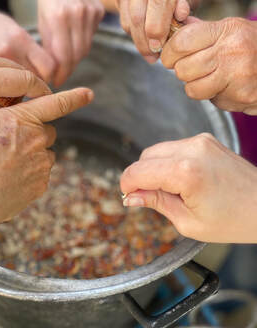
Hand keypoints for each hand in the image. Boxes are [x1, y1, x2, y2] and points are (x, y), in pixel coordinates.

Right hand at [0, 87, 93, 227]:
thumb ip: (6, 126)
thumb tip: (17, 136)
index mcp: (19, 118)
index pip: (55, 104)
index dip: (74, 98)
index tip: (88, 94)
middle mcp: (36, 138)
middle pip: (47, 133)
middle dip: (35, 138)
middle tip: (11, 150)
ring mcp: (41, 163)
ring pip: (43, 157)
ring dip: (31, 160)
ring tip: (2, 171)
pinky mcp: (41, 185)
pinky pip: (39, 177)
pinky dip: (27, 180)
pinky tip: (5, 185)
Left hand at [38, 0, 103, 85]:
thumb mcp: (42, 18)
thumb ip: (48, 43)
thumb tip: (52, 69)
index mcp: (58, 17)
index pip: (63, 56)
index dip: (60, 73)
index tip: (55, 82)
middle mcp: (76, 15)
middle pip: (78, 55)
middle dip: (68, 69)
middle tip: (60, 76)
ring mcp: (90, 13)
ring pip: (86, 47)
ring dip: (76, 58)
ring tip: (65, 62)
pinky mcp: (99, 11)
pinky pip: (92, 35)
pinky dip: (83, 41)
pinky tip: (74, 37)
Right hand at [116, 0, 203, 62]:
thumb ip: (188, 3)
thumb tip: (180, 17)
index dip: (158, 26)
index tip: (160, 46)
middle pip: (139, 11)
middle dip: (145, 39)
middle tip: (154, 56)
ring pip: (128, 17)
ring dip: (138, 40)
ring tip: (149, 53)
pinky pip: (123, 18)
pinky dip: (132, 34)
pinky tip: (143, 41)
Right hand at [120, 133, 256, 242]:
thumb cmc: (234, 220)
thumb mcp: (188, 222)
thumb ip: (155, 203)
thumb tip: (131, 196)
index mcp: (185, 172)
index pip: (139, 171)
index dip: (127, 184)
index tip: (127, 195)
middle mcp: (191, 149)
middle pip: (146, 157)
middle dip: (141, 176)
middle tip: (149, 197)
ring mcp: (200, 141)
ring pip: (158, 150)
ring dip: (155, 167)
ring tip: (170, 190)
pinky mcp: (205, 139)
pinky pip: (175, 147)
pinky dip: (170, 161)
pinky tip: (181, 179)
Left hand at [161, 17, 256, 113]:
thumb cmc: (253, 44)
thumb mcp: (230, 28)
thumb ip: (199, 31)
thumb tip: (169, 28)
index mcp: (226, 30)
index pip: (180, 42)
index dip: (168, 52)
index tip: (169, 57)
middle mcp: (232, 52)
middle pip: (182, 70)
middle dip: (182, 71)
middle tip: (193, 68)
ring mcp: (238, 76)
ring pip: (192, 89)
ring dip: (196, 86)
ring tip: (211, 78)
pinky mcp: (242, 97)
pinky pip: (212, 101)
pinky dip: (215, 96)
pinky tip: (228, 86)